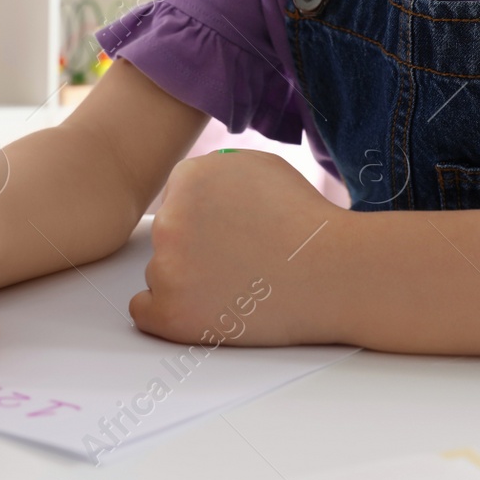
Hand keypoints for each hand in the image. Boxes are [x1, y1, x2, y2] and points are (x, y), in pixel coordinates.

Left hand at [129, 149, 343, 346]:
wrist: (334, 273)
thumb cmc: (307, 223)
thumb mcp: (261, 167)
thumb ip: (217, 170)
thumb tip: (196, 184)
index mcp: (189, 178)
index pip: (177, 201)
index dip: (207, 221)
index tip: (231, 234)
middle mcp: (169, 219)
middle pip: (168, 237)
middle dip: (197, 249)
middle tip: (239, 260)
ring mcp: (167, 267)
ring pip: (161, 274)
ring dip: (189, 281)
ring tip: (240, 285)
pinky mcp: (171, 312)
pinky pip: (144, 310)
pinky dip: (170, 312)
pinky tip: (206, 308)